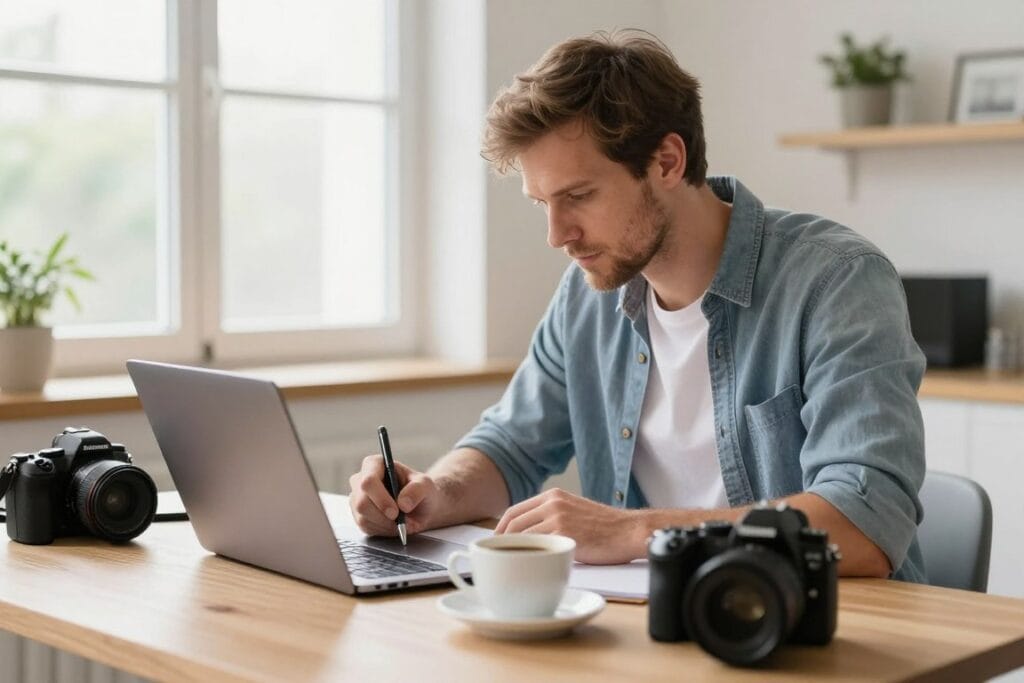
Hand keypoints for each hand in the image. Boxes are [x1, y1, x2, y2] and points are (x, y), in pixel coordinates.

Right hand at [348, 455, 443, 536]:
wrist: (421, 508)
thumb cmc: (421, 491)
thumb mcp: (426, 486)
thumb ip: (417, 490)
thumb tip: (403, 503)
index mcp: (375, 464)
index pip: (368, 481)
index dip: (380, 498)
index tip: (395, 512)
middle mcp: (361, 480)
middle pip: (362, 502)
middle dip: (383, 516)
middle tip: (401, 522)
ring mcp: (357, 498)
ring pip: (363, 518)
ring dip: (386, 525)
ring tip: (402, 522)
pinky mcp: (358, 515)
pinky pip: (366, 527)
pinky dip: (383, 530)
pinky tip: (394, 525)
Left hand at [494, 488, 643, 564]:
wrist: (628, 531)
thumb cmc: (605, 528)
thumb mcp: (574, 510)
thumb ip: (551, 516)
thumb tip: (526, 535)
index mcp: (553, 495)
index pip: (514, 511)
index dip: (500, 529)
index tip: (495, 543)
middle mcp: (552, 502)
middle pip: (513, 523)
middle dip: (500, 542)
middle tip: (497, 558)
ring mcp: (557, 517)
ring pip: (521, 536)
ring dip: (512, 552)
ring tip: (509, 566)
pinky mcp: (564, 534)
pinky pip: (537, 547)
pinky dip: (527, 558)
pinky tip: (527, 569)